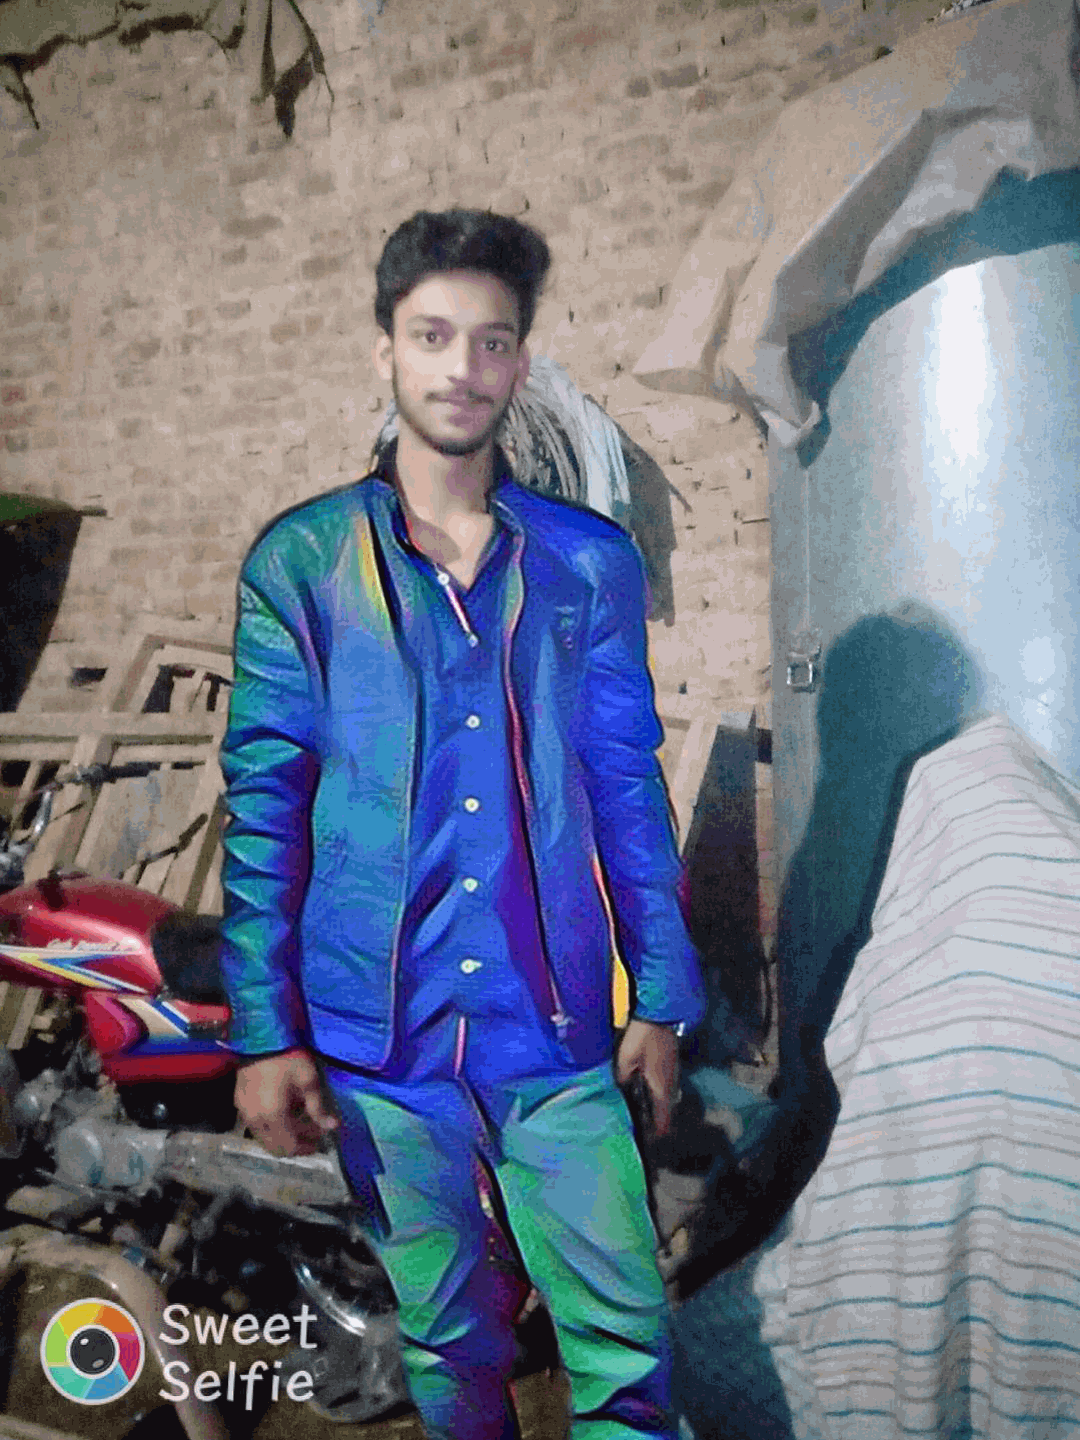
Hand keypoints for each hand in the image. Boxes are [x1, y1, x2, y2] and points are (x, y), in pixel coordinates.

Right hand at [234, 1048, 338, 1156]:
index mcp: (273, 1117)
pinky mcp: (239, 1103)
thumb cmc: (287, 1058)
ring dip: (281, 1136)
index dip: (305, 1149)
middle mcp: (255, 1121)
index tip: (319, 1141)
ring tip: (299, 1123)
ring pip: (263, 1137)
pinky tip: (283, 1112)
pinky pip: (255, 1125)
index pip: (288, 1147)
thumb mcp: (308, 1081)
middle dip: (294, 1145)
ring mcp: (244, 1113)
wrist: (260, 1038)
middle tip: (311, 1135)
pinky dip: (270, 1126)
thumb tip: (332, 1126)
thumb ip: (318, 1108)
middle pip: (274, 1147)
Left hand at [615, 1019, 679, 1137]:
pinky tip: (641, 1093)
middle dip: (654, 1126)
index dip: (655, 1137)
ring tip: (638, 1116)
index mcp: (661, 1088)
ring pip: (665, 1101)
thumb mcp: (625, 1060)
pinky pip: (664, 1090)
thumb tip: (621, 1094)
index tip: (644, 1145)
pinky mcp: (670, 1066)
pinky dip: (655, 1097)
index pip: (663, 1123)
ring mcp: (673, 1075)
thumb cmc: (642, 1038)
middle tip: (637, 1131)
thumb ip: (623, 1080)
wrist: (659, 1013)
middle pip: (666, 1114)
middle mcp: (671, 1085)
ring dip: (655, 1111)